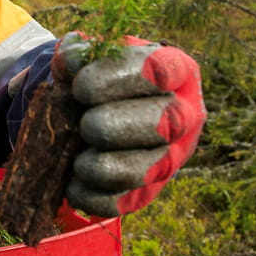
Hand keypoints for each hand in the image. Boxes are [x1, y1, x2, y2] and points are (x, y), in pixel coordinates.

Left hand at [54, 33, 204, 217]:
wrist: (93, 113)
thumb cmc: (97, 77)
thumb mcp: (89, 57)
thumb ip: (76, 54)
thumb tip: (69, 62)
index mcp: (177, 71)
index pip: (160, 70)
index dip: (116, 77)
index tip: (80, 85)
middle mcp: (186, 116)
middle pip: (163, 123)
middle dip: (111, 125)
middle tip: (84, 124)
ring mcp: (173, 157)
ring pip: (145, 170)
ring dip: (98, 166)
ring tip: (76, 158)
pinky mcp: (148, 192)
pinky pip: (122, 202)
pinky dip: (89, 195)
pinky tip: (72, 182)